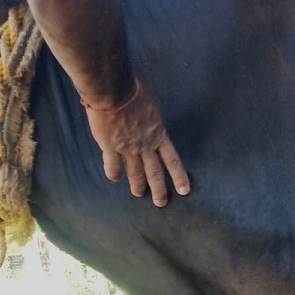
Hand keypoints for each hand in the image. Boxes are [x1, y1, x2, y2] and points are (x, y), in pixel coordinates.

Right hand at [83, 80, 189, 206]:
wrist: (114, 92)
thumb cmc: (134, 93)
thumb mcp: (152, 107)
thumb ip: (151, 120)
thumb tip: (149, 120)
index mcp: (158, 136)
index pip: (173, 161)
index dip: (179, 177)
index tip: (184, 190)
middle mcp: (145, 146)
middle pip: (155, 173)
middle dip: (159, 190)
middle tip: (161, 203)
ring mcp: (128, 148)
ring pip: (135, 173)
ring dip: (138, 185)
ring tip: (139, 194)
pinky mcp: (110, 147)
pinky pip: (112, 165)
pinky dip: (113, 173)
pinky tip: (114, 179)